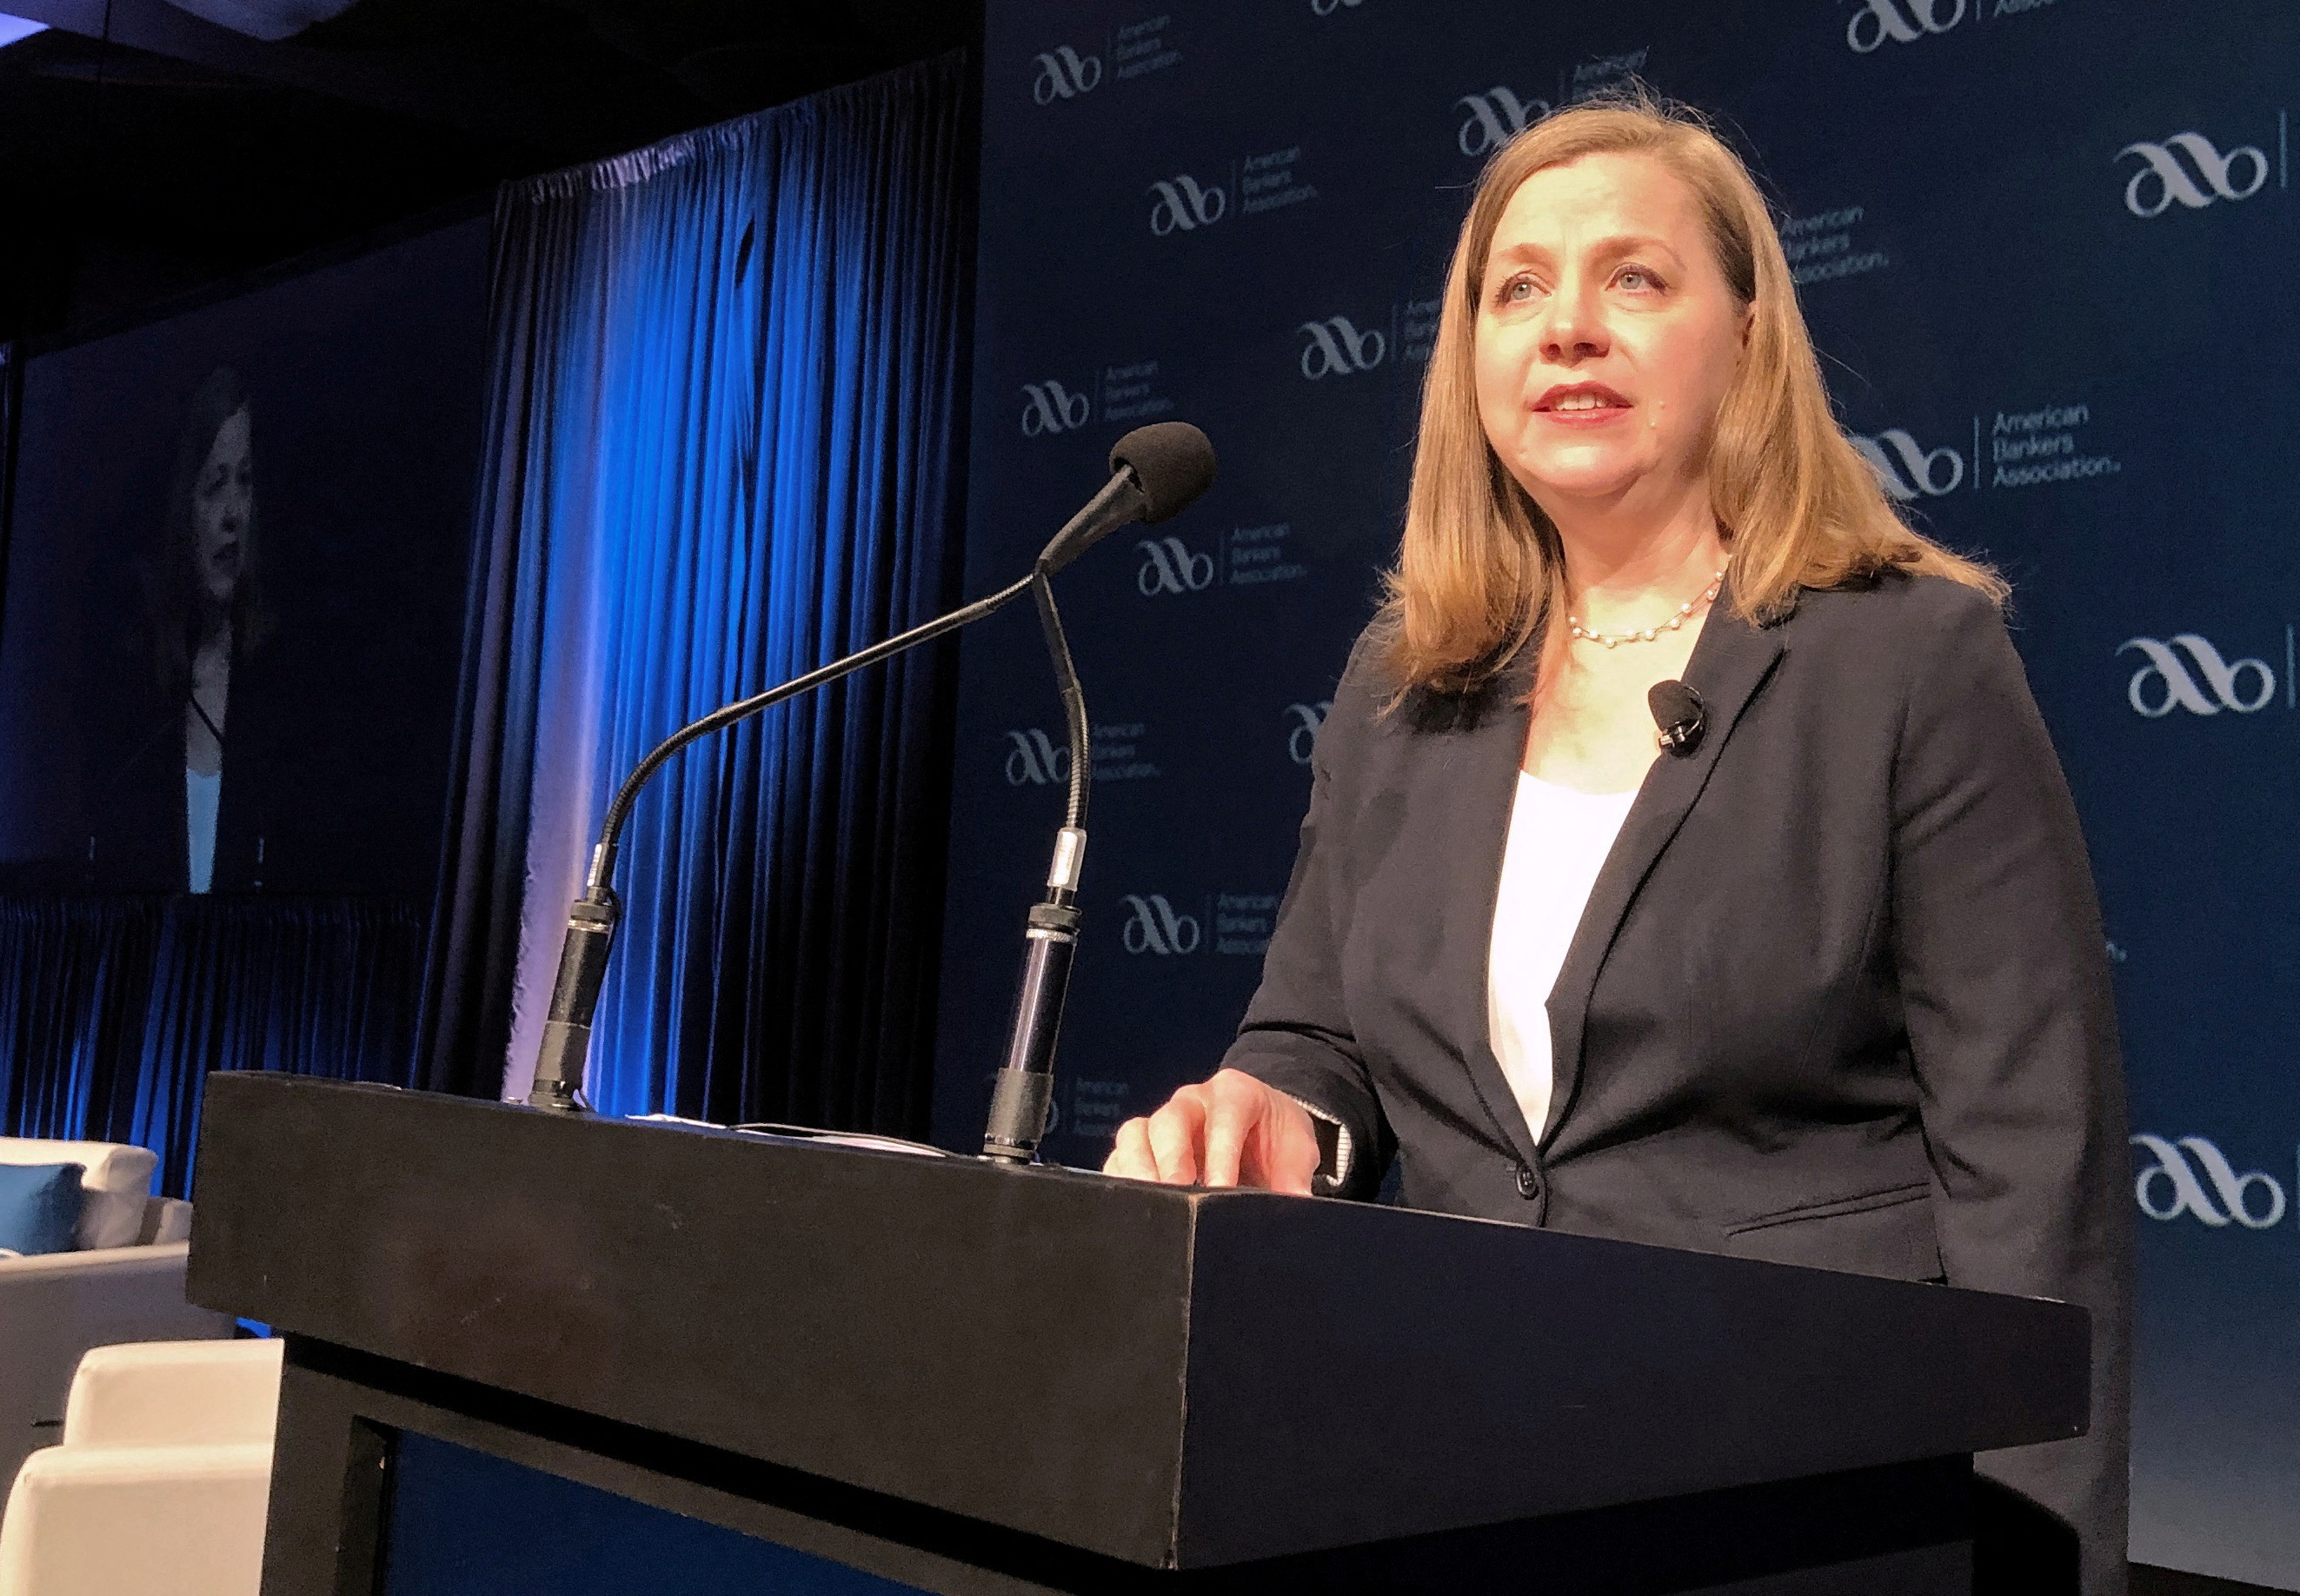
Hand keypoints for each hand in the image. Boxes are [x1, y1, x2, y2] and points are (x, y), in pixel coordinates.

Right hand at [1101, 1069, 1321, 1194]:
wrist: (1260, 1126)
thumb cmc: (1275, 1136)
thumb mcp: (1297, 1149)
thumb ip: (1296, 1176)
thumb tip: (1296, 1205)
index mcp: (1235, 1092)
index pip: (1224, 1118)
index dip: (1220, 1155)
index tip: (1221, 1190)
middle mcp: (1193, 1100)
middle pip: (1170, 1121)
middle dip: (1171, 1161)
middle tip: (1178, 1196)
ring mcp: (1163, 1119)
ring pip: (1137, 1134)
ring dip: (1139, 1169)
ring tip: (1150, 1205)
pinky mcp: (1143, 1143)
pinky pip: (1120, 1155)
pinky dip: (1121, 1178)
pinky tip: (1131, 1205)